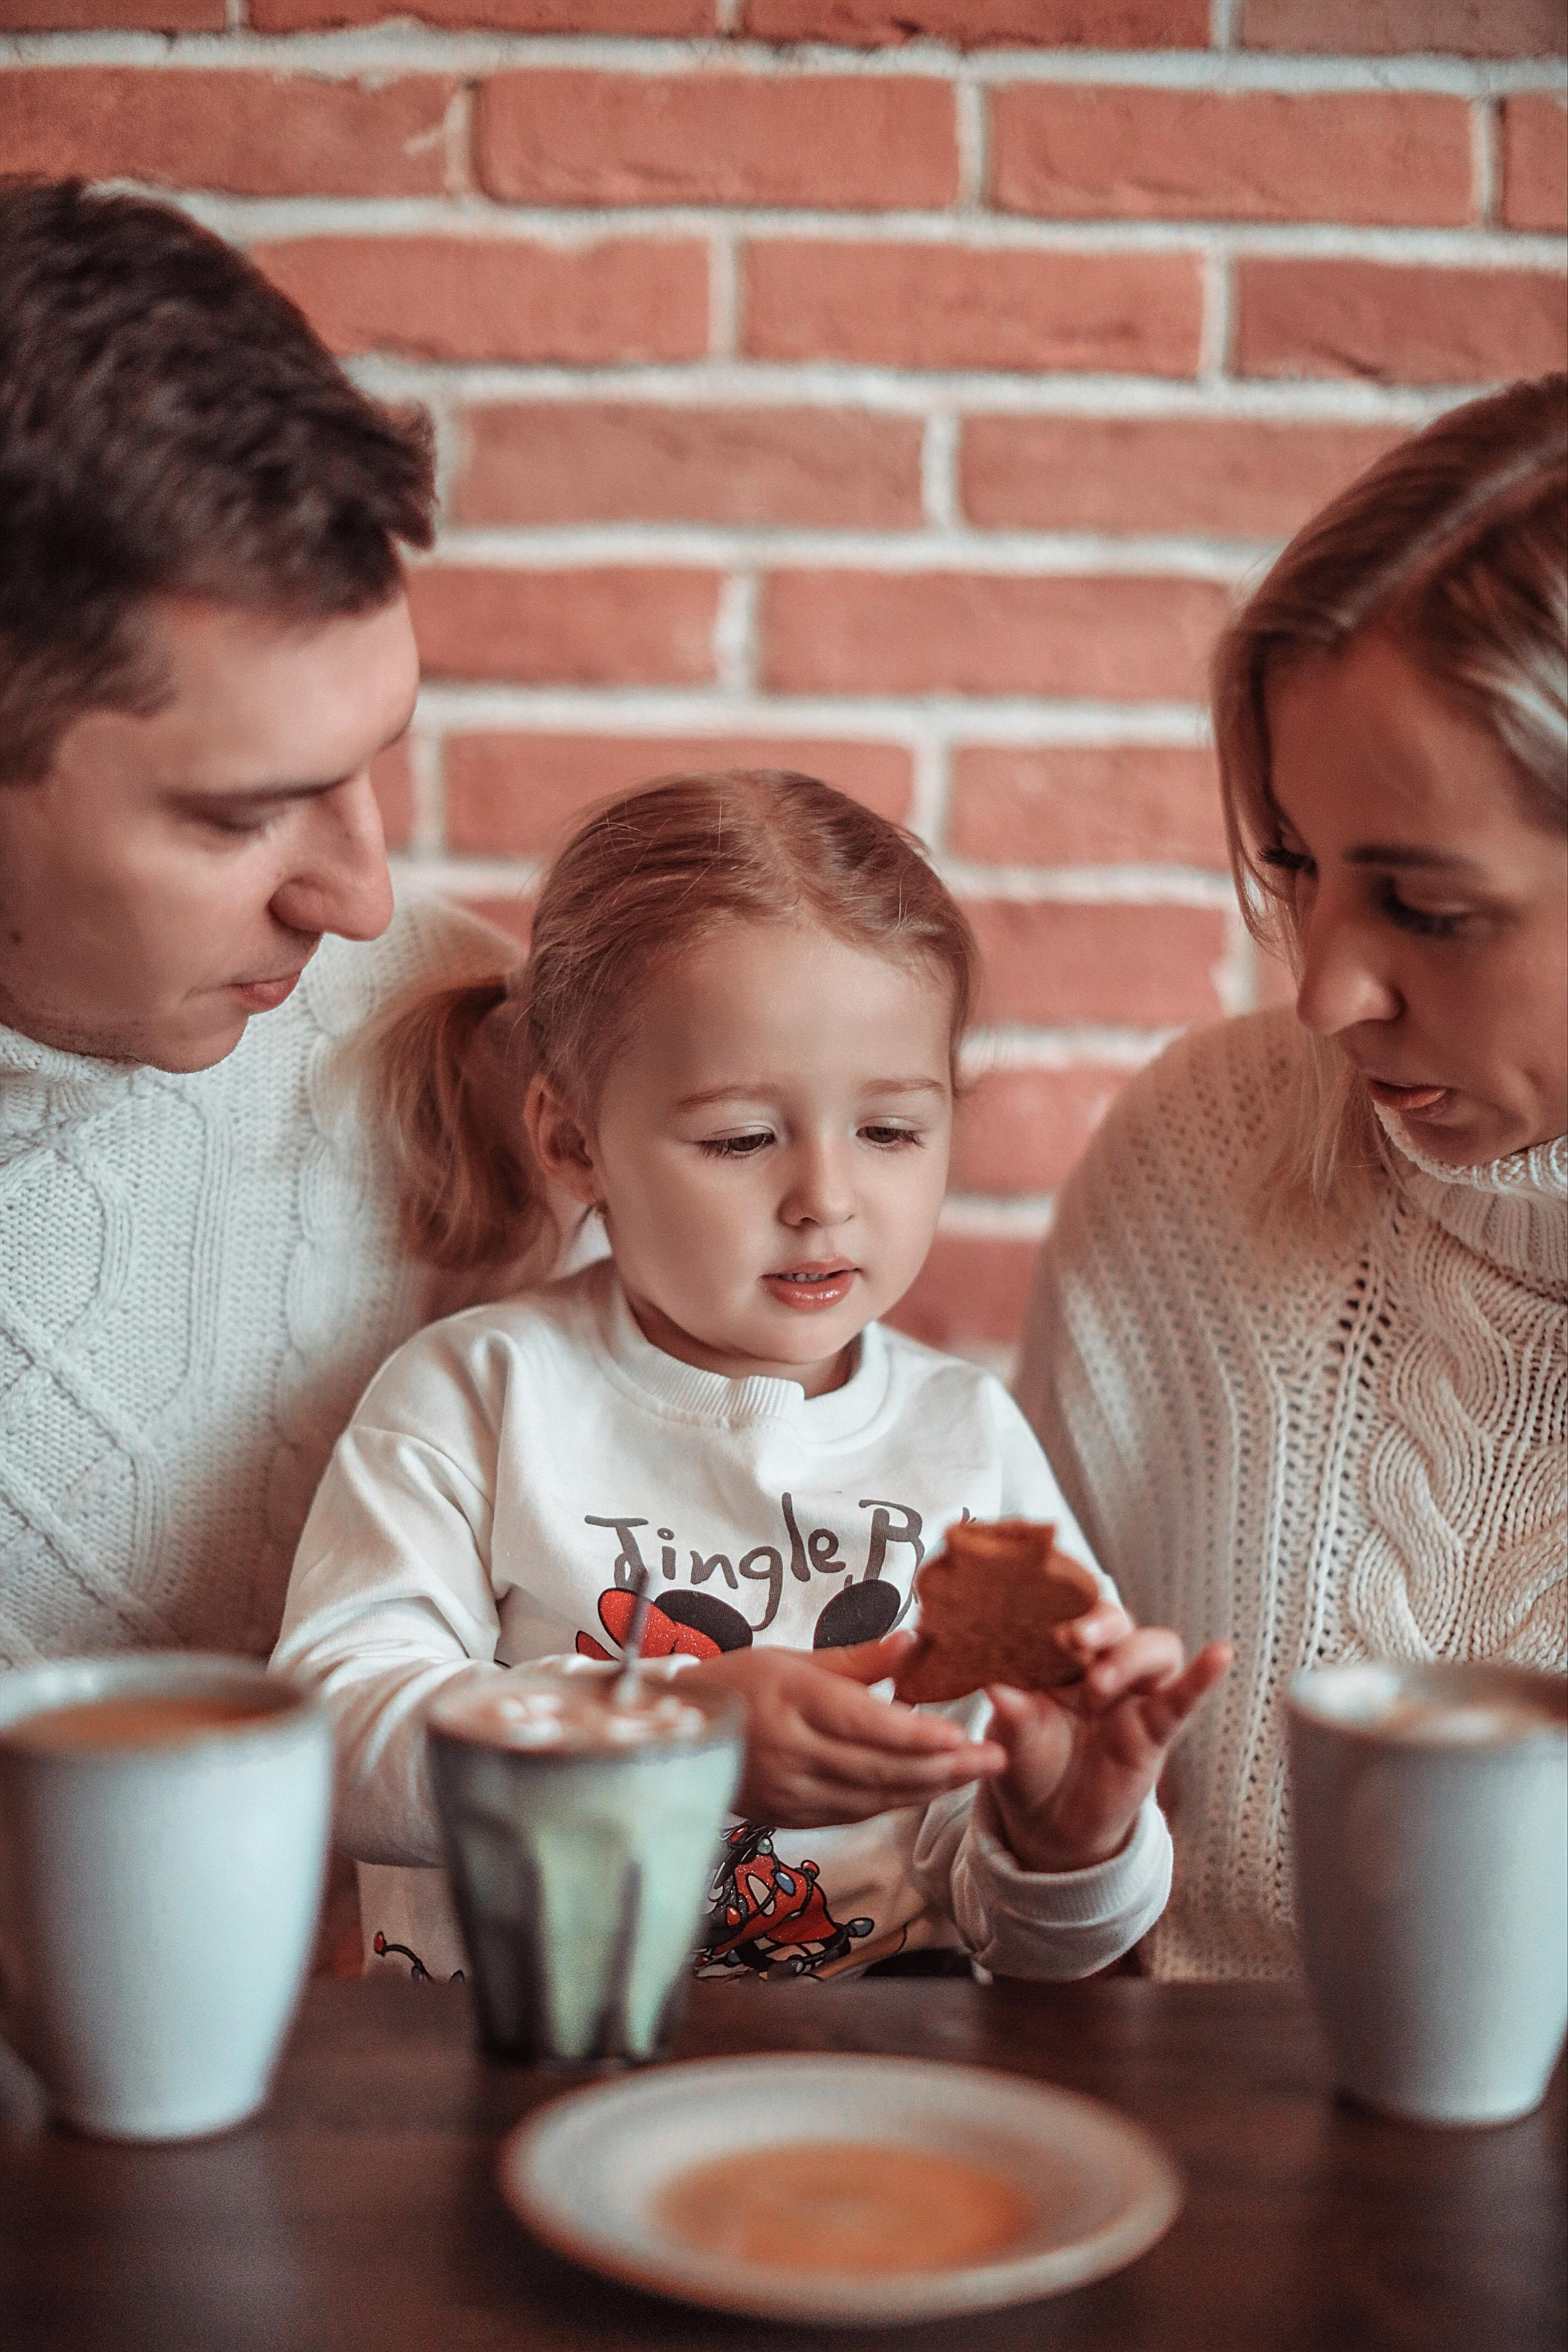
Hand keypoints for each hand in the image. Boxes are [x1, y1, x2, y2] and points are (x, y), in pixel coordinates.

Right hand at [684, 1633, 1005, 1828]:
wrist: (679, 1732)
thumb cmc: (740, 1682)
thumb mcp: (793, 1657)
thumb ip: (858, 1659)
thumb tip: (914, 1642)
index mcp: (791, 1697)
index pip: (864, 1723)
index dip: (917, 1735)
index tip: (964, 1736)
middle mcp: (790, 1748)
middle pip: (878, 1767)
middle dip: (943, 1768)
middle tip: (995, 1759)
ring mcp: (788, 1789)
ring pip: (871, 1797)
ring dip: (929, 1789)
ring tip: (975, 1774)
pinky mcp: (789, 1816)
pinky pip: (853, 1813)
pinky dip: (894, 1802)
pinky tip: (928, 1790)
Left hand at [982, 1604, 1231, 1874]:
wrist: (1051, 1824)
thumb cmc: (1028, 1767)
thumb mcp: (1013, 1745)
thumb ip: (1012, 1719)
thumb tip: (997, 1690)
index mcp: (1055, 1655)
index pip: (1065, 1611)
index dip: (1058, 1605)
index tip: (1038, 1610)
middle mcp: (1098, 1663)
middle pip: (1114, 1621)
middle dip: (1098, 1622)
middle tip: (1074, 1636)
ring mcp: (1132, 1694)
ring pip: (1153, 1648)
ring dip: (1130, 1657)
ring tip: (1099, 1686)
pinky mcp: (1156, 1728)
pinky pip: (1182, 1698)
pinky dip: (1201, 1676)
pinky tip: (1220, 1653)